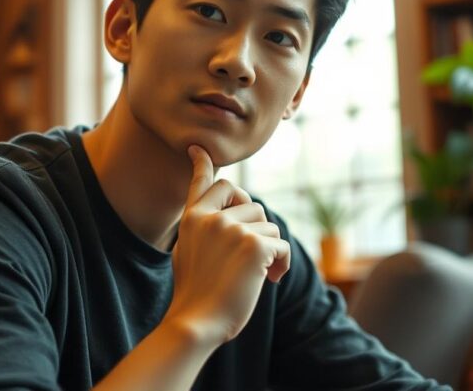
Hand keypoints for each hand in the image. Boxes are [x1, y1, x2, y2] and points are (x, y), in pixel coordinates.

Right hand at [163, 145, 290, 345]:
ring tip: (259, 274)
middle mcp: (210, 217)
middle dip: (259, 228)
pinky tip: (271, 280)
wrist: (196, 322)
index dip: (202, 165)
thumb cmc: (195, 296)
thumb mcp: (189, 253)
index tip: (199, 149)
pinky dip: (282, 263)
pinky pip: (281, 245)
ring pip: (270, 225)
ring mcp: (231, 228)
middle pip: (252, 205)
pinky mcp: (253, 244)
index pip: (202, 184)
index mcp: (192, 219)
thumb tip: (233, 216)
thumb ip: (206, 230)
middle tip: (254, 253)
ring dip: (271, 249)